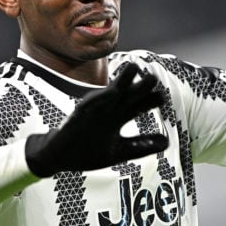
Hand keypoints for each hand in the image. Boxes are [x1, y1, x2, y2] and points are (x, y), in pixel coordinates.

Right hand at [24, 63, 168, 176]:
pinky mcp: (78, 115)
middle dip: (140, 87)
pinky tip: (111, 91)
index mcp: (117, 118)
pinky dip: (100, 98)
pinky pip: (89, 105)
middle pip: (128, 96)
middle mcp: (108, 111)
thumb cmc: (88, 152)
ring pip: (110, 93)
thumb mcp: (119, 151)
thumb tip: (166, 143)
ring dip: (121, 81)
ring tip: (133, 68)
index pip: (138, 106)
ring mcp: (93, 112)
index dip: (151, 101)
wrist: (59, 157)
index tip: (163, 97)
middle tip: (154, 78)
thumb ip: (141, 146)